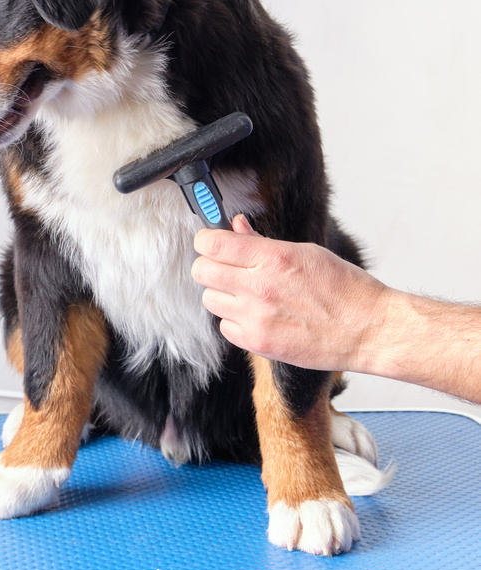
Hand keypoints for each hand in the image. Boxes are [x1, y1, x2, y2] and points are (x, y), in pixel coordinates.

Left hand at [191, 215, 389, 371]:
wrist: (368, 330)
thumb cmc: (343, 288)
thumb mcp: (304, 251)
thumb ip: (261, 241)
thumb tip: (235, 226)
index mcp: (271, 258)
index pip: (210, 244)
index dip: (206, 240)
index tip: (211, 243)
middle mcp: (259, 287)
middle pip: (201, 271)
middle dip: (210, 265)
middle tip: (227, 267)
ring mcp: (256, 318)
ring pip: (209, 299)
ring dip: (222, 294)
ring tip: (247, 293)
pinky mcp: (258, 343)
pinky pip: (224, 326)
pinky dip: (234, 320)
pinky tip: (256, 315)